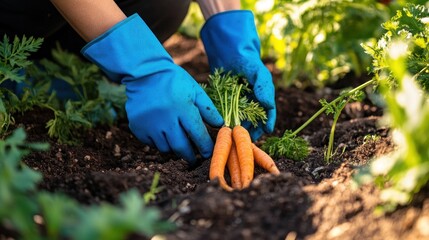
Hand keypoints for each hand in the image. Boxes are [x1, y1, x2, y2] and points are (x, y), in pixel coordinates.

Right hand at [82, 14, 223, 163]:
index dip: (205, 146)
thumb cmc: (174, 82)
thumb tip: (220, 126)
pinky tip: (164, 134)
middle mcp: (165, 117)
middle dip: (190, 156)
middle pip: (181, 147)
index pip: (197, 134)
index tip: (209, 152)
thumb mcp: (194, 90)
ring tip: (179, 144)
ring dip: (174, 149)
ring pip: (165, 148)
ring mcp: (149, 123)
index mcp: (182, 107)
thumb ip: (208, 109)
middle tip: (195, 159)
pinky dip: (160, 142)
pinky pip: (152, 143)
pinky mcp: (138, 127)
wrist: (144, 73)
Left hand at [200, 10, 275, 140]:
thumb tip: (269, 105)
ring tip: (235, 135)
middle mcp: (251, 103)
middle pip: (254, 122)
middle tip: (247, 138)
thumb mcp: (258, 72)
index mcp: (262, 97)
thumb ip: (264, 87)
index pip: (268, 114)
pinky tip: (222, 128)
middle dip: (251, 131)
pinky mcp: (224, 103)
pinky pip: (226, 115)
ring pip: (240, 121)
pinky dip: (225, 122)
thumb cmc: (247, 61)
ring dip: (238, 129)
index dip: (267, 124)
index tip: (266, 132)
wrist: (228, 52)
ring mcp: (238, 104)